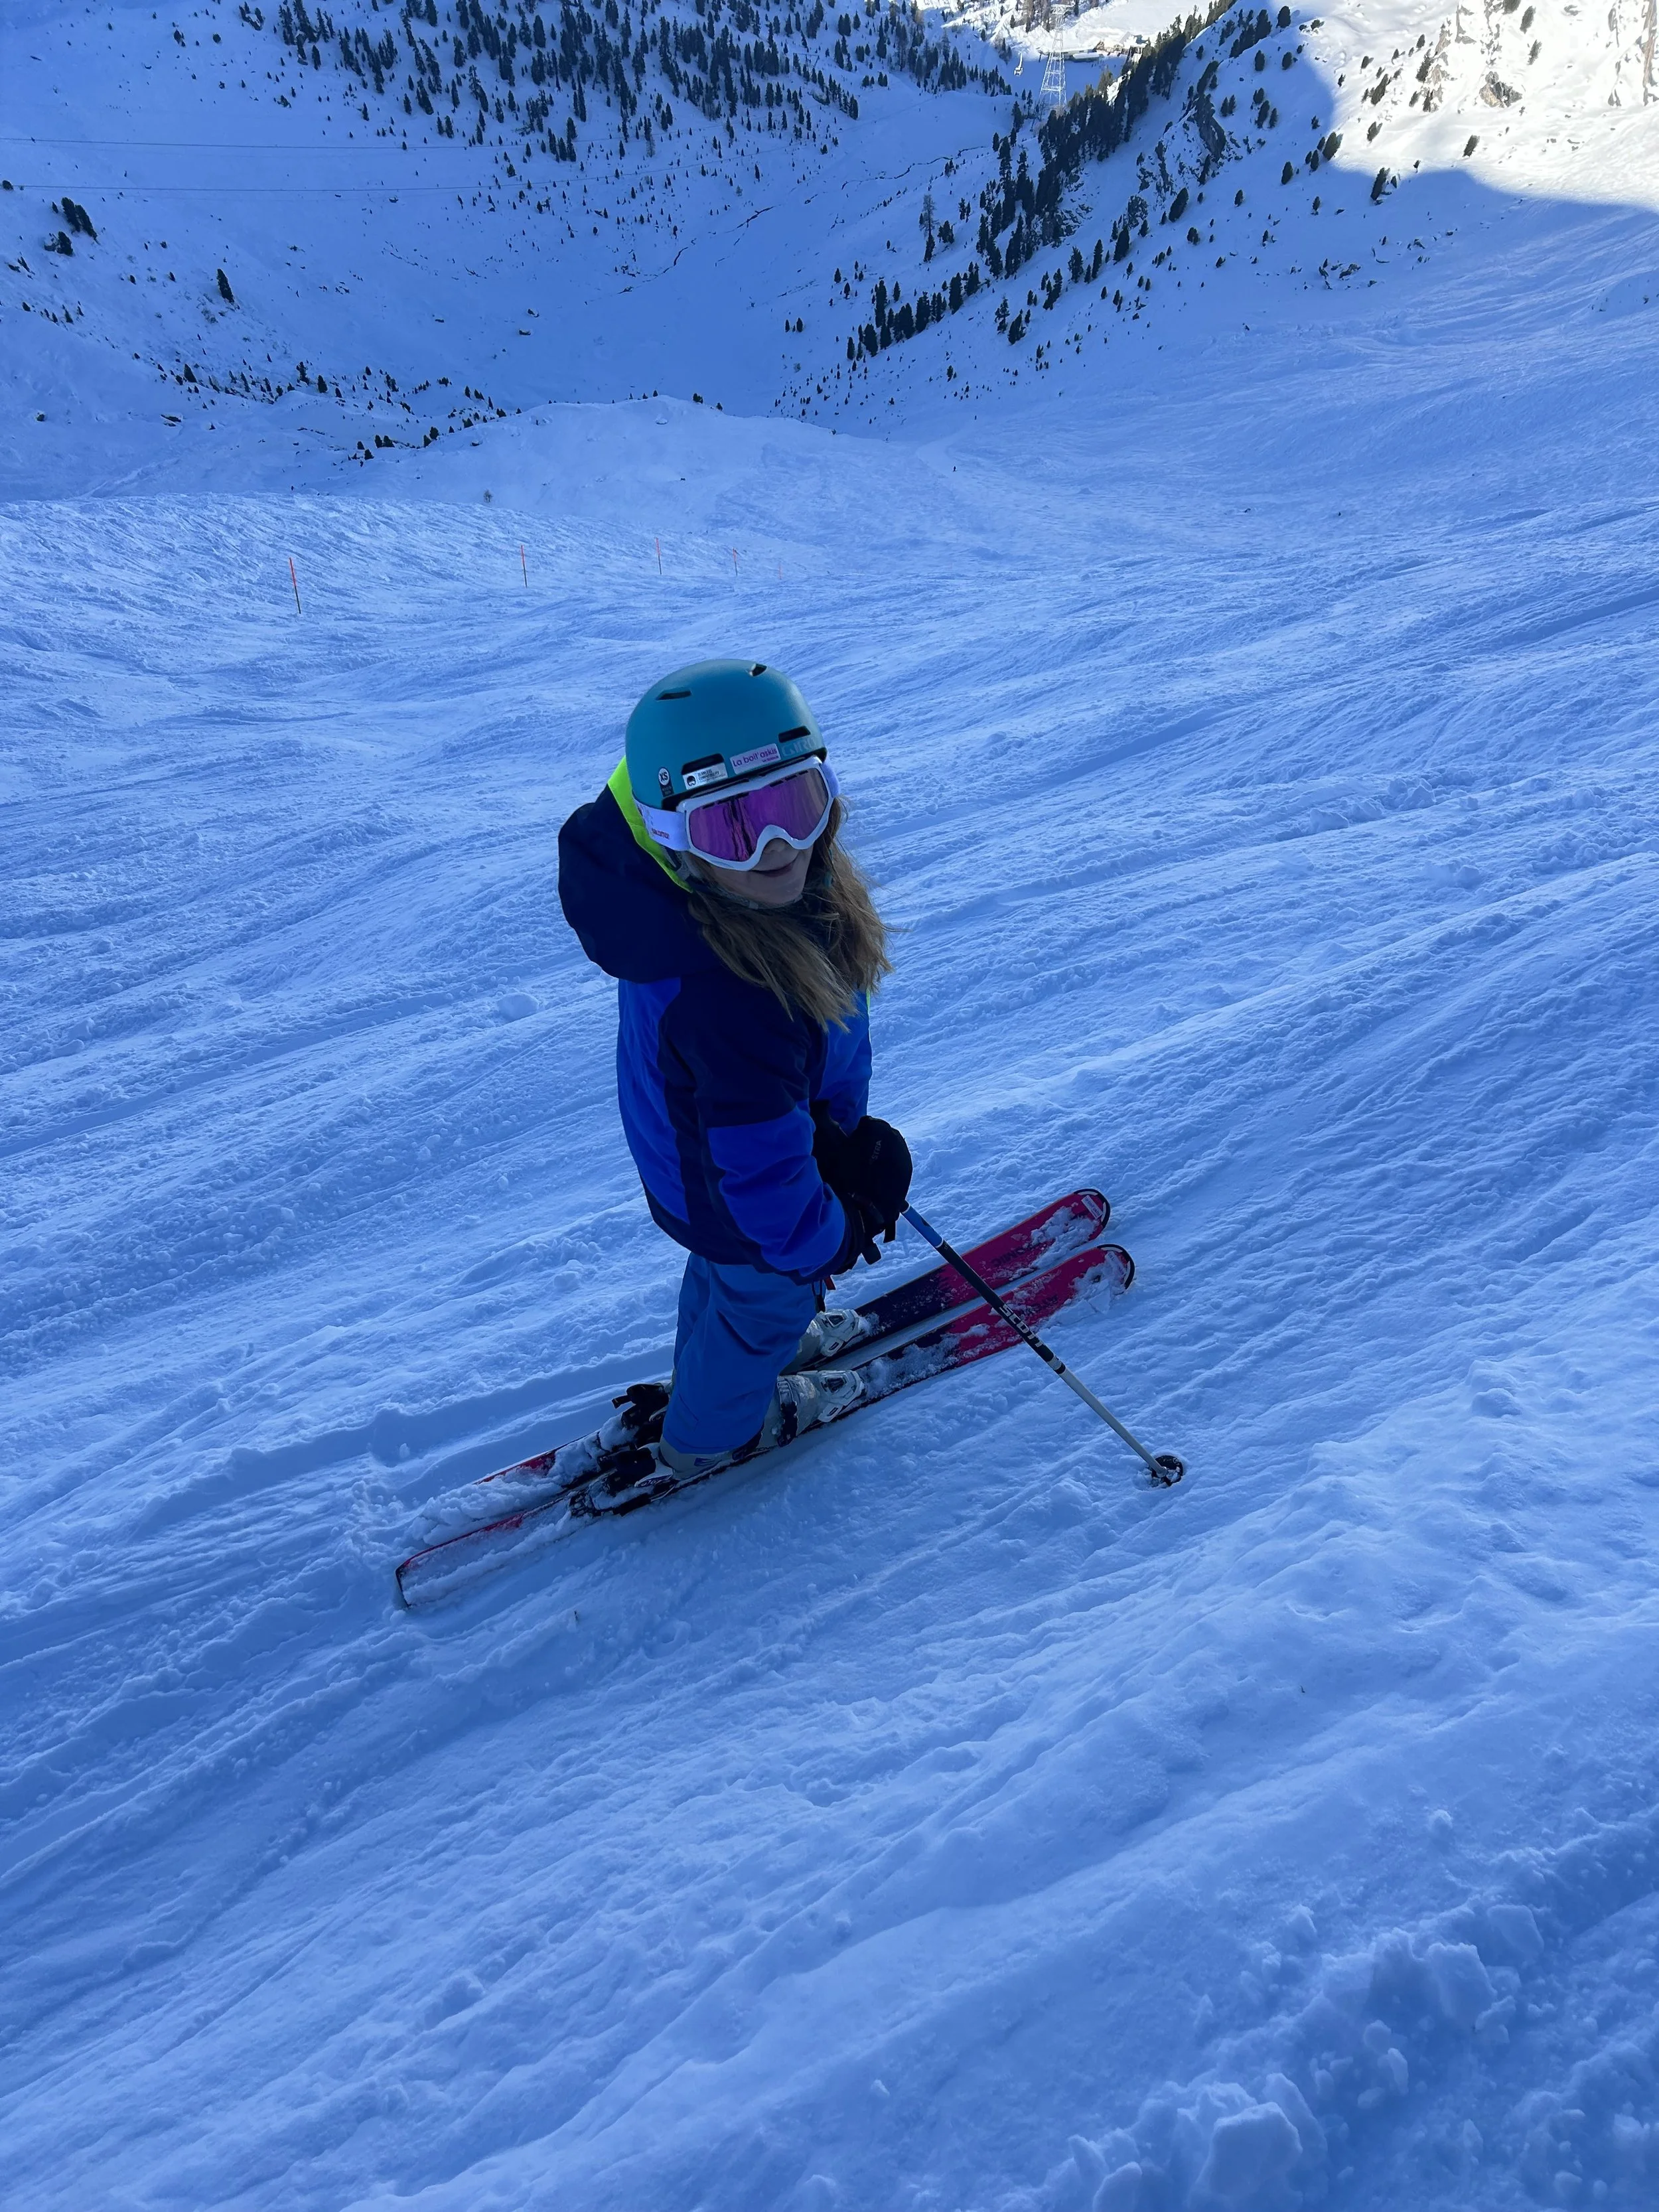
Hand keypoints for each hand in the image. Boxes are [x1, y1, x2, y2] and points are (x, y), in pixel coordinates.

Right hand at [813, 1108, 912, 1237]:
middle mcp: (894, 1134)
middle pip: (878, 1133)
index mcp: (877, 1126)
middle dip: (870, 1142)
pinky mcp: (908, 1167)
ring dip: (879, 1152)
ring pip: (888, 1146)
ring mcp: (903, 1152)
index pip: (865, 1123)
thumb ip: (823, 1119)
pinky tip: (877, 1177)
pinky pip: (895, 1160)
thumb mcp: (830, 1145)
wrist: (868, 1207)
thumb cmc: (846, 1175)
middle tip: (856, 1159)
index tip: (849, 1149)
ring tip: (866, 1169)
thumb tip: (822, 1100)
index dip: (855, 1135)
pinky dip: (887, 1165)